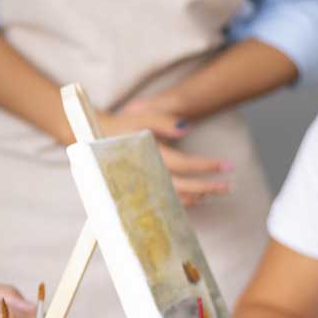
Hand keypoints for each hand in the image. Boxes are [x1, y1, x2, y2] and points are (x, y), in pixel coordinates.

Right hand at [103, 102, 229, 205]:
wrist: (88, 140)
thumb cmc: (118, 126)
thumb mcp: (140, 116)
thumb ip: (163, 121)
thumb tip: (188, 129)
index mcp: (148, 155)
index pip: (184, 164)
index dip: (207, 166)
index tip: (228, 166)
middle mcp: (144, 174)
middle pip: (183, 187)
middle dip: (208, 187)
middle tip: (229, 186)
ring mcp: (140, 185)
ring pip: (173, 197)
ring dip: (196, 196)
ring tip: (214, 191)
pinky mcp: (137, 190)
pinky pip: (162, 200)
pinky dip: (181, 201)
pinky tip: (194, 197)